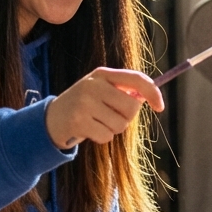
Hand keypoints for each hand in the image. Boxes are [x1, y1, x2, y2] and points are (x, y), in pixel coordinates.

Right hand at [46, 67, 163, 148]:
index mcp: (102, 74)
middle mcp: (93, 85)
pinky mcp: (78, 122)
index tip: (160, 107)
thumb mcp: (101, 91)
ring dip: (113, 129)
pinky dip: (102, 137)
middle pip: (131, 106)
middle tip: (111, 116)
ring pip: (120, 124)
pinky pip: (107, 136)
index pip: (137, 79)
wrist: (52, 118)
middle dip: (127, 117)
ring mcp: (84, 103)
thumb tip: (151, 97)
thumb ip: (123, 91)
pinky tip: (89, 130)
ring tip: (97, 122)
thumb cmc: (84, 105)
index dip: (153, 93)